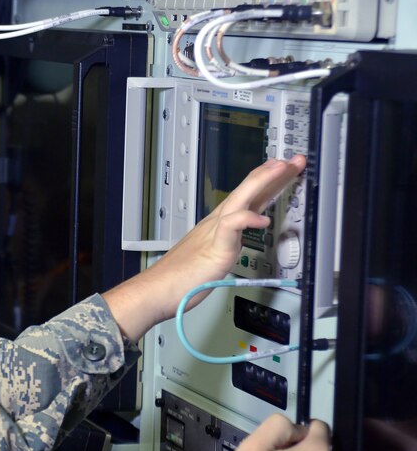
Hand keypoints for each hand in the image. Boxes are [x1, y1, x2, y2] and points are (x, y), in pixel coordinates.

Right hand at [103, 155, 305, 339]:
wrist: (157, 290)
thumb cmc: (180, 277)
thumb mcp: (214, 256)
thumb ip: (228, 243)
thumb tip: (239, 239)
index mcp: (219, 224)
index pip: (247, 196)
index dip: (268, 181)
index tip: (285, 170)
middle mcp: (217, 223)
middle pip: (247, 190)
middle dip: (273, 174)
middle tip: (294, 160)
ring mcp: (214, 233)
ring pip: (240, 199)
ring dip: (261, 182)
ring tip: (281, 169)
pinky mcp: (214, 247)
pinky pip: (231, 227)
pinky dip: (247, 219)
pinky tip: (263, 219)